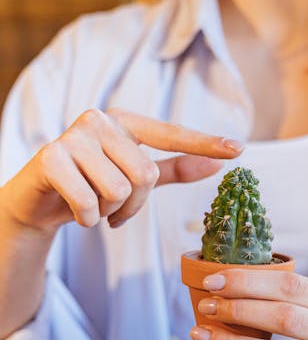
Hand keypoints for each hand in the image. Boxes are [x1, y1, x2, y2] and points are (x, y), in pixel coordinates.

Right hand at [0, 108, 243, 233]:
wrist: (37, 200)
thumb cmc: (90, 185)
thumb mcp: (134, 177)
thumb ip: (174, 168)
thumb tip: (218, 163)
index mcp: (124, 122)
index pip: (170, 134)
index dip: (204, 143)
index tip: (238, 150)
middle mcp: (99, 120)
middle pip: (145, 175)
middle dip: (132, 205)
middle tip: (114, 209)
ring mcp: (73, 136)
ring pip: (118, 191)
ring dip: (109, 213)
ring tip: (93, 207)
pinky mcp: (51, 157)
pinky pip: (90, 202)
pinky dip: (88, 218)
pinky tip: (75, 210)